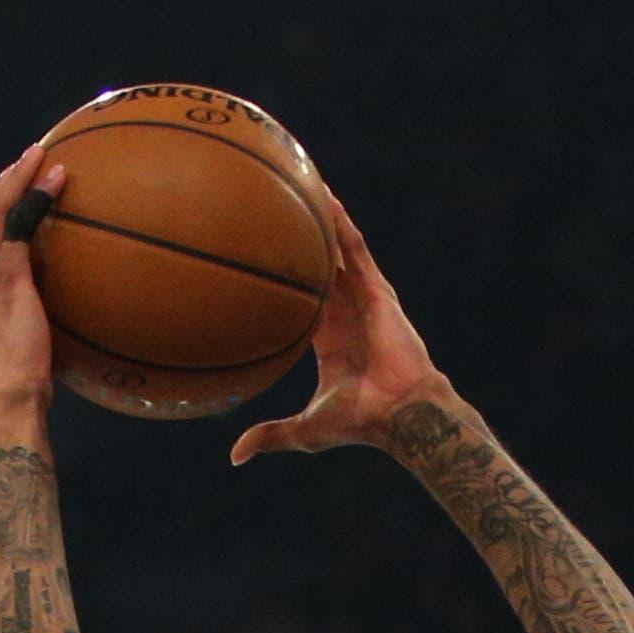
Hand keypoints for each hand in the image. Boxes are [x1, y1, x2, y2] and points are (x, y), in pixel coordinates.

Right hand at [0, 145, 66, 432]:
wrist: (9, 404)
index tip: (2, 208)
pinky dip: (35, 196)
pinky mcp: (5, 277)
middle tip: (18, 168)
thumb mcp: (19, 369)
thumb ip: (26, 347)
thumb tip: (50, 345)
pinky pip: (19, 223)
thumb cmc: (21, 403)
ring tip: (36, 157)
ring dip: (12, 180)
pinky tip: (56, 178)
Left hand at [230, 195, 446, 464]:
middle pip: (316, 260)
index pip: (301, 295)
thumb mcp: (305, 429)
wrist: (399, 413)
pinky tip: (321, 193)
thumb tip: (235, 457)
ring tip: (295, 174)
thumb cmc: (360, 422)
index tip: (258, 252)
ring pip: (335, 245)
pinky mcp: (376, 288)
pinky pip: (354, 246)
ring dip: (317, 213)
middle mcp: (343, 310)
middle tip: (268, 200)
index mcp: (326, 336)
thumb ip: (271, 435)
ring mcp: (361, 295)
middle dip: (298, 232)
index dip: (283, 273)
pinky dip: (339, 220)